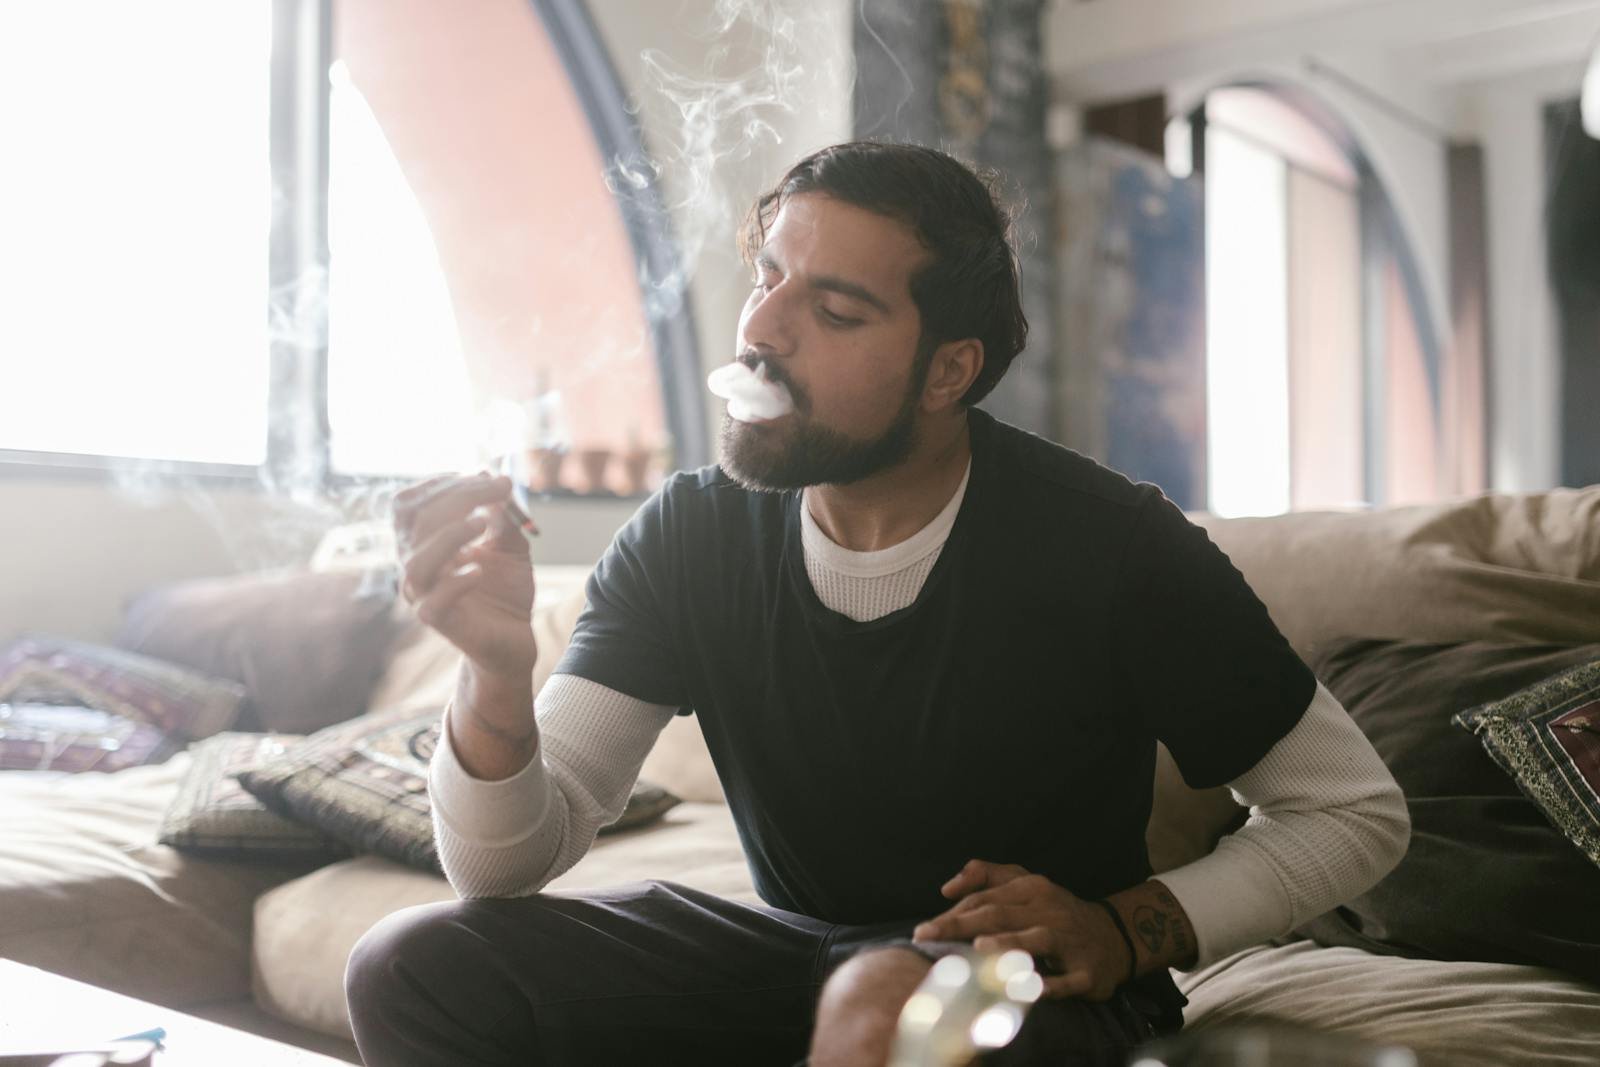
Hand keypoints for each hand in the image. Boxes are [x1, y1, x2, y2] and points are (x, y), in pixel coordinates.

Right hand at [392, 472, 537, 683]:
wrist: (514, 637)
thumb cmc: (504, 588)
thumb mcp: (510, 543)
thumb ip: (502, 514)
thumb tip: (490, 475)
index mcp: (423, 542)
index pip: (409, 504)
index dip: (438, 483)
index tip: (478, 474)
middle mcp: (415, 565)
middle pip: (417, 521)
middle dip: (460, 497)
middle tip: (500, 488)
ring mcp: (423, 595)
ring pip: (416, 562)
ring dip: (449, 536)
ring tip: (481, 524)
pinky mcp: (438, 622)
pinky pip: (433, 602)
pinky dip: (455, 582)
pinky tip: (479, 571)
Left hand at [910, 859, 1130, 1001]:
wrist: (1114, 937)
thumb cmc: (1056, 912)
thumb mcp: (1026, 885)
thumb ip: (986, 876)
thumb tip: (946, 887)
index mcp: (1032, 889)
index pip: (986, 899)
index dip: (953, 914)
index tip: (923, 930)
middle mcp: (1050, 911)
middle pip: (1001, 915)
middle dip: (962, 925)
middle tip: (928, 936)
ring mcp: (1070, 941)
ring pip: (1036, 940)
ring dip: (1008, 944)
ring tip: (979, 947)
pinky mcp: (1087, 971)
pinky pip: (1067, 979)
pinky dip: (1050, 984)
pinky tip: (1030, 989)